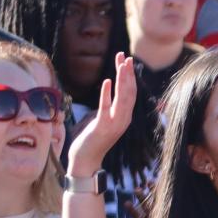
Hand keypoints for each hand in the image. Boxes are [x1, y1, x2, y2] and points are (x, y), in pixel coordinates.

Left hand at [67, 53, 135, 179]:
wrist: (86, 160)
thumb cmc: (92, 141)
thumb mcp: (103, 121)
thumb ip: (109, 108)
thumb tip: (108, 93)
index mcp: (125, 117)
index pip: (130, 93)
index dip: (129, 76)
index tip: (127, 61)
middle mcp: (124, 119)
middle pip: (129, 92)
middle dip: (127, 73)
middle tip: (125, 56)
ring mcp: (115, 124)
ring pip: (123, 98)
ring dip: (122, 80)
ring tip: (121, 64)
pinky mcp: (103, 127)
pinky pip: (106, 108)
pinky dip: (107, 94)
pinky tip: (106, 81)